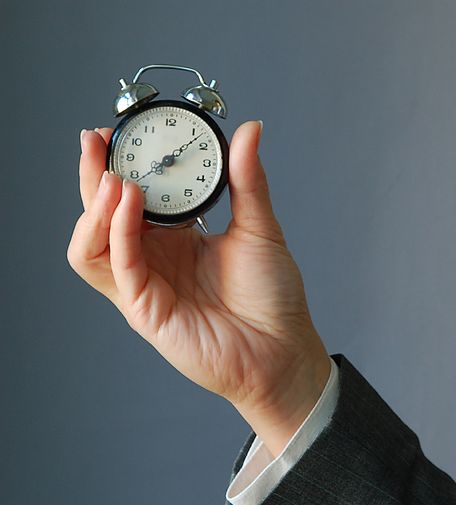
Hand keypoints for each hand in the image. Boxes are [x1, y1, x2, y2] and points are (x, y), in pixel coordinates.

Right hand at [68, 123, 329, 455]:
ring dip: (96, 208)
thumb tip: (250, 130)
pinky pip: (120, 269)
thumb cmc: (273, 297)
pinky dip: (118, 234)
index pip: (130, 196)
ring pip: (94, 245)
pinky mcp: (145, 312)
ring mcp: (145, 287)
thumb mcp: (259, 228)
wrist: (284, 348)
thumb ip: (247, 180)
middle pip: (102, 215)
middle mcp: (153, 260)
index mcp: (175, 239)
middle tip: (97, 141)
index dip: (118, 164)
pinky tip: (128, 203)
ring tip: (114, 177)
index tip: (116, 130)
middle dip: (94, 176)